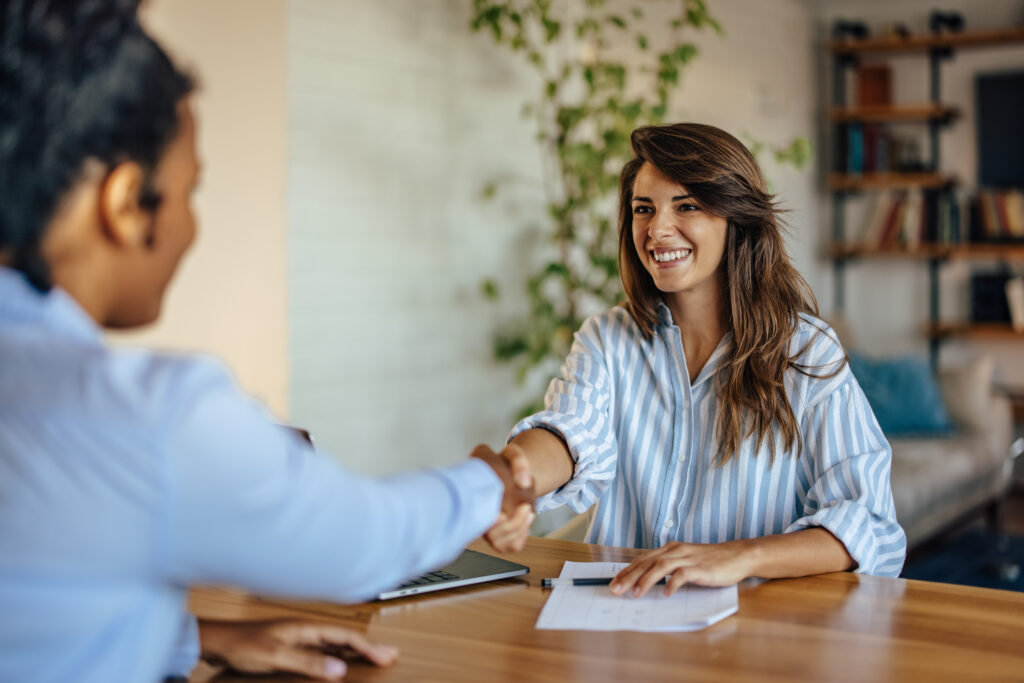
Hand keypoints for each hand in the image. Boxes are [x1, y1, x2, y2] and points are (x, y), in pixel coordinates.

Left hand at [198, 618, 397, 680]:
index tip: (386, 656)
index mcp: (306, 627)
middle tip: (391, 655)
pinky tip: (342, 663)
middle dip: (369, 646)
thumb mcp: (276, 656)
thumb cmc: (242, 645)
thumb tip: (339, 669)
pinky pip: (325, 650)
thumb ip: (308, 662)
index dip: (368, 647)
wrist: (217, 642)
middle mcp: (306, 630)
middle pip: (346, 638)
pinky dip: (340, 656)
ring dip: (357, 650)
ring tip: (375, 657)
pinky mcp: (292, 647)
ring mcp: (299, 638)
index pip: (346, 636)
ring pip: (336, 644)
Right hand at [471, 443, 535, 552]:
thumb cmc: (505, 465)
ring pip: (501, 543)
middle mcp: (479, 517)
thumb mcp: (513, 454)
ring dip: (519, 528)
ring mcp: (490, 529)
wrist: (511, 475)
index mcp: (474, 498)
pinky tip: (527, 518)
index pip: (474, 518)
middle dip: (510, 526)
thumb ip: (518, 461)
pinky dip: (522, 535)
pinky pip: (512, 546)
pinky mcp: (504, 536)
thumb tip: (524, 482)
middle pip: (491, 535)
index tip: (500, 514)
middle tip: (525, 508)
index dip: (489, 522)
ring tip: (528, 509)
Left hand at [609, 540, 754, 597]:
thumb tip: (648, 581)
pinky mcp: (700, 568)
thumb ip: (669, 568)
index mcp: (670, 549)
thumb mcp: (685, 561)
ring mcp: (687, 558)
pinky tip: (666, 594)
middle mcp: (675, 551)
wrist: (737, 556)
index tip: (613, 582)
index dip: (627, 570)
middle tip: (615, 589)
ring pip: (660, 567)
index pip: (643, 559)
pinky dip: (673, 583)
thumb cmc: (710, 561)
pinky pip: (683, 575)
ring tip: (635, 593)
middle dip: (629, 576)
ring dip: (646, 580)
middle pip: (647, 563)